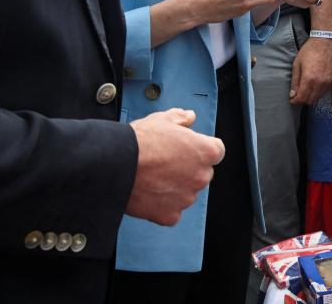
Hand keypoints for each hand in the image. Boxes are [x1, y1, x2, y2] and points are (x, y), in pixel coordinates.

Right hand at [126, 108, 224, 225]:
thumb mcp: (162, 119)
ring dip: (176, 187)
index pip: (216, 151)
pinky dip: (163, 205)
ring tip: (153, 177)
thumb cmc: (139, 142)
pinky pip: (172, 211)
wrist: (116, 166)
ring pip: (186, 192)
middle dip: (189, 168)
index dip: (200, 148)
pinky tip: (149, 192)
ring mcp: (187, 198)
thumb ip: (181, 118)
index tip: (186, 148)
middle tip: (165, 163)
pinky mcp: (170, 215)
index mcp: (206, 151)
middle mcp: (202, 176)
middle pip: (202, 173)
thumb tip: (189, 117)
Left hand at [289, 36, 331, 104]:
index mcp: (309, 79)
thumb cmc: (309, 50)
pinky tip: (313, 86)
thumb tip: (292, 95)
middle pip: (310, 100)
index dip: (295, 101)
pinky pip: (324, 92)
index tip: (292, 99)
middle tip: (297, 95)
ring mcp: (328, 82)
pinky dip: (318, 92)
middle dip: (302, 100)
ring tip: (305, 90)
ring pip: (318, 97)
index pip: (301, 98)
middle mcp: (319, 83)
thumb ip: (295, 81)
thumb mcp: (297, 64)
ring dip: (310, 97)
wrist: (325, 41)